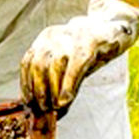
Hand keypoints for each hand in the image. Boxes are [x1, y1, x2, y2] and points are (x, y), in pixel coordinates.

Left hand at [20, 16, 136, 112]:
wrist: (112, 29)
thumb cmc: (88, 50)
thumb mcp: (68, 62)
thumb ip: (56, 80)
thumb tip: (48, 109)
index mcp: (46, 38)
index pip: (28, 62)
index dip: (26, 84)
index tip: (29, 102)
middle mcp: (56, 36)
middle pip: (38, 65)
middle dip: (39, 91)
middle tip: (44, 109)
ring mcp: (72, 37)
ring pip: (54, 66)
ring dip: (52, 91)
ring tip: (56, 107)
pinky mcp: (91, 42)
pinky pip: (75, 66)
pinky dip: (68, 86)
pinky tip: (65, 101)